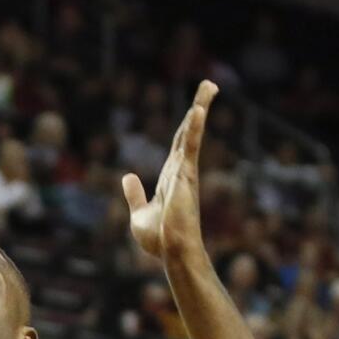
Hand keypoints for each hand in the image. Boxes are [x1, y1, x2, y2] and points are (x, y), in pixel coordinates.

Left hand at [122, 81, 217, 263]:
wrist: (171, 253)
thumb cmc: (160, 240)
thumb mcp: (139, 214)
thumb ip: (135, 194)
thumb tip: (128, 176)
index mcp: (172, 177)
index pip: (180, 144)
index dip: (187, 125)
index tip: (196, 107)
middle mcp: (182, 170)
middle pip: (188, 132)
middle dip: (198, 108)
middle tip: (209, 85)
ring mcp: (185, 172)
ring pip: (192, 133)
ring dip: (200, 109)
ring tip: (209, 86)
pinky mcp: (185, 176)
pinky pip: (190, 147)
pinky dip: (194, 128)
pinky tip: (198, 110)